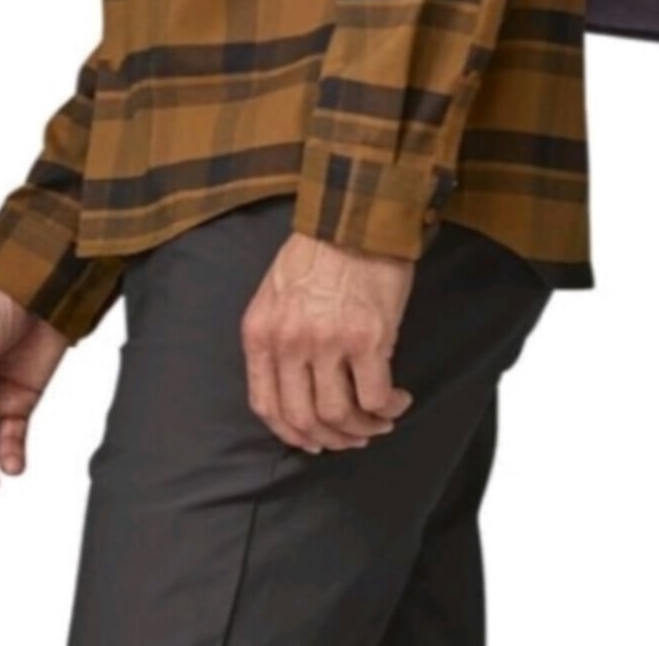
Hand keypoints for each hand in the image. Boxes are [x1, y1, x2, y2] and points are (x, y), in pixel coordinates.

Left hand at [240, 230, 416, 453]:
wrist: (355, 217)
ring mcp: (327, 343)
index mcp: (260, 333)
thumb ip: (277, 338)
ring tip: (379, 421)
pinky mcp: (367, 339)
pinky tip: (398, 401)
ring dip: (363, 429)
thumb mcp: (276, 294)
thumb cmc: (319, 251)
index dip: (292, 434)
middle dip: (331, 438)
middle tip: (353, 437)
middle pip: (304, 419)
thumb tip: (296, 386)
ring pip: (340, 415)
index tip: (314, 440)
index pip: (266, 406)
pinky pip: (376, 397)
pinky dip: (388, 409)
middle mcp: (288, 343)